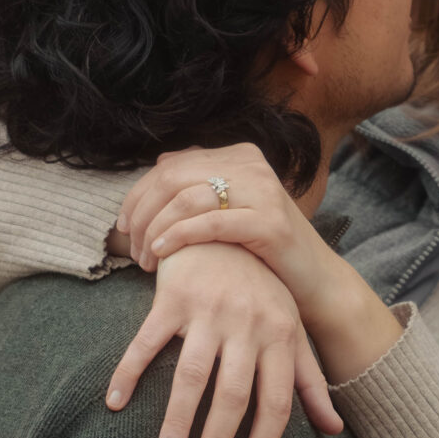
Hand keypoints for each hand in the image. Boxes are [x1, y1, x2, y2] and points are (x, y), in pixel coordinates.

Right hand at [104, 243, 341, 437]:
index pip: (277, 401)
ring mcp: (209, 309)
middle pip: (233, 395)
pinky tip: (115, 403)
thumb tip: (334, 431)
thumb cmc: (260, 289)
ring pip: (191, 376)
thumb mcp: (292, 329)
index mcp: (281, 337)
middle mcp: (248, 324)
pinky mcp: (174, 296)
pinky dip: (129, 373)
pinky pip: (147, 342)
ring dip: (176, 421)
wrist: (224, 224)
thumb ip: (309, 381)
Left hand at [121, 146, 403, 387]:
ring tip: (144, 259)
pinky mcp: (269, 222)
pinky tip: (161, 253)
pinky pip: (210, 222)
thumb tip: (157, 164)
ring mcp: (263, 191)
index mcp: (238, 155)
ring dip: (155, 229)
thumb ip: (199, 186)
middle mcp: (251, 164)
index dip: (137, 195)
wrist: (315, 282)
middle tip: (131, 248)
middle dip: (142, 214)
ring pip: (186, 198)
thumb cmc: (264, 252)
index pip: (170, 165)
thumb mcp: (230, 210)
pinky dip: (177, 236)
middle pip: (172, 178)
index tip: (122, 227)